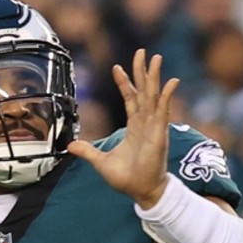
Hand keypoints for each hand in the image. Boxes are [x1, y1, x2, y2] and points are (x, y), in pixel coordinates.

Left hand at [66, 49, 179, 207]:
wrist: (141, 190)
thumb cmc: (126, 177)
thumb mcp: (101, 162)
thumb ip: (88, 151)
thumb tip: (71, 146)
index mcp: (134, 126)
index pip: (129, 98)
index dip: (124, 82)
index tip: (117, 67)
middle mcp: (145, 122)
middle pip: (143, 90)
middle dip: (142, 71)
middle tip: (142, 52)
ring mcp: (153, 126)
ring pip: (154, 95)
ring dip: (155, 76)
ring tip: (156, 58)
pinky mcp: (159, 132)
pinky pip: (163, 110)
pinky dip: (167, 96)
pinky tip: (171, 82)